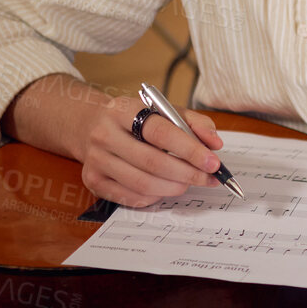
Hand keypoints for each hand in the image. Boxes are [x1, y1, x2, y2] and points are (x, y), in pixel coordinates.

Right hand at [75, 92, 225, 207]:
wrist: (91, 126)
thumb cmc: (137, 120)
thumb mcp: (165, 111)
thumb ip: (194, 123)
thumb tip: (215, 144)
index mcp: (123, 110)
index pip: (160, 132)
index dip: (190, 150)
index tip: (213, 162)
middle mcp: (104, 135)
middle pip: (152, 162)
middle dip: (187, 173)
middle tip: (209, 178)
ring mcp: (96, 160)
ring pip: (142, 183)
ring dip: (174, 187)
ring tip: (189, 182)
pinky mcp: (93, 181)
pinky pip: (131, 197)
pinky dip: (156, 196)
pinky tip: (166, 187)